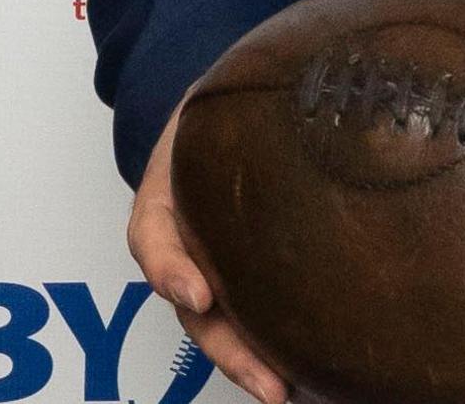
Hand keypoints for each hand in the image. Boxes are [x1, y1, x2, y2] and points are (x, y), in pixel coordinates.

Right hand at [126, 109, 290, 403]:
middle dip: (228, 351)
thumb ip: (232, 101)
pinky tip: (310, 376)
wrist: (220, 117)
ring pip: (220, 328)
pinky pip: (249, 321)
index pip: (154, 238)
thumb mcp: (209, 98)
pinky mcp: (242, 281)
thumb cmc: (215, 111)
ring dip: (249, 365)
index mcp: (164, 197)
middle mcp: (182, 245)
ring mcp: (208, 268)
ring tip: (286, 394)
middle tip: (269, 384)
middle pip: (194, 310)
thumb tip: (309, 90)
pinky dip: (271, 352)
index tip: (199, 294)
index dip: (171, 270)